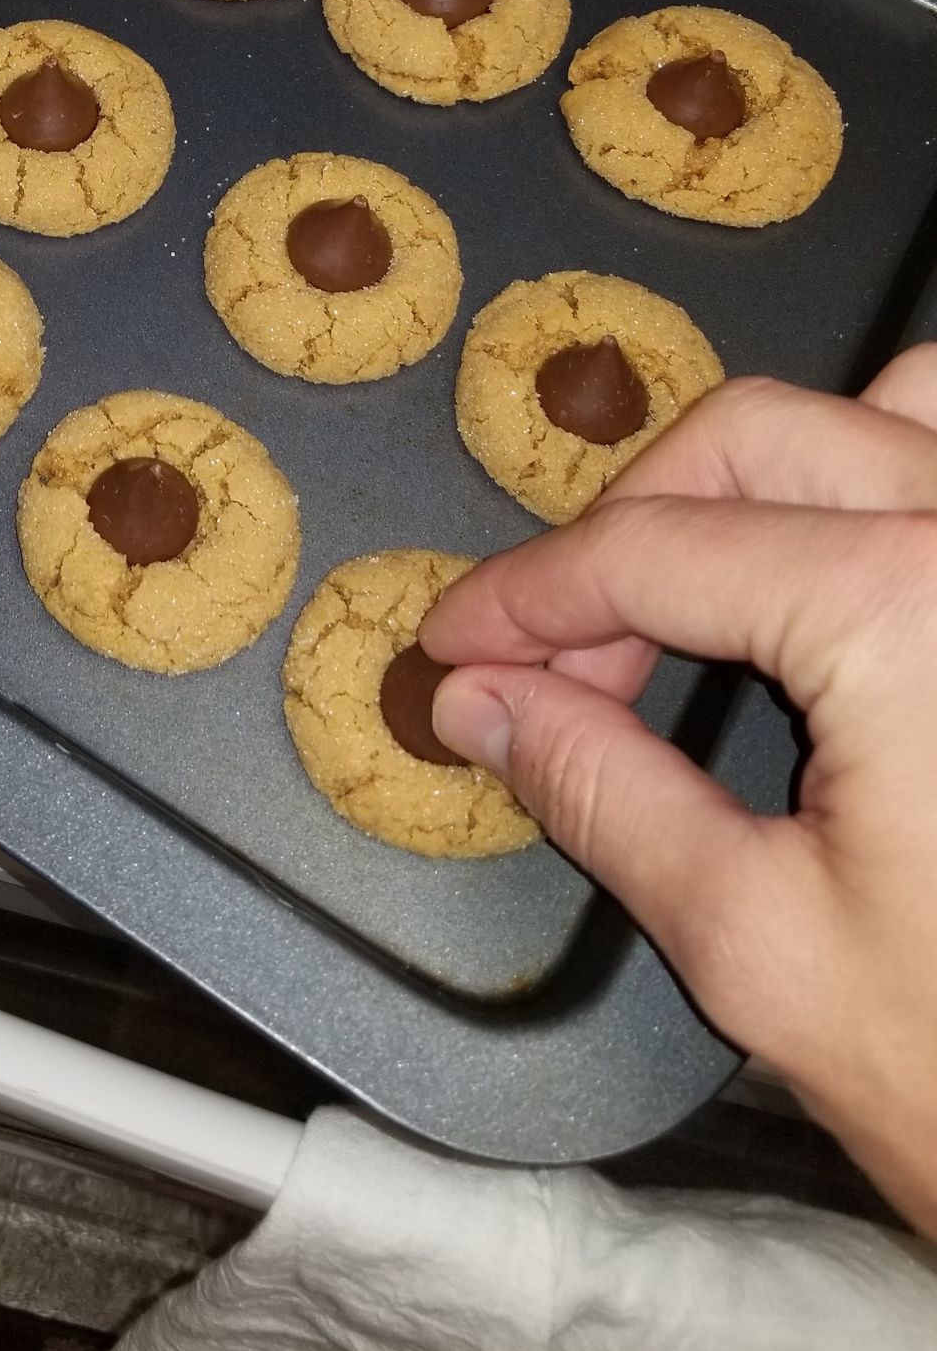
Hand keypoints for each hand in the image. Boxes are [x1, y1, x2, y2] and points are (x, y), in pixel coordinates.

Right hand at [420, 350, 936, 1234]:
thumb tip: (486, 703)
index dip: (527, 595)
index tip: (459, 641)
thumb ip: (603, 791)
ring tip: (698, 591)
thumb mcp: (759, 942)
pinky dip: (880, 475)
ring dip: (765, 475)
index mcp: (906, 612)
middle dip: (629, 532)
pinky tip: (828, 575)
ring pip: (881, 409)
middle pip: (751, 441)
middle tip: (562, 654)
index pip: (656, 551)